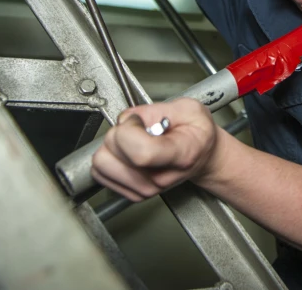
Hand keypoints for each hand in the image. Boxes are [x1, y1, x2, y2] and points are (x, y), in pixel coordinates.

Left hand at [91, 98, 219, 200]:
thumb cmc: (197, 134)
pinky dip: (110, 157)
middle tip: (139, 130)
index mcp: (180, 155)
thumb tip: (126, 119)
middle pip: (111, 156)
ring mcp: (144, 190)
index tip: (138, 120)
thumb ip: (154, 110)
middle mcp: (159, 178)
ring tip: (134, 141)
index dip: (129, 128)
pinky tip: (129, 152)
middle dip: (119, 133)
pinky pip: (99, 172)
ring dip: (112, 147)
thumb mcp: (188, 108)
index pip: (140, 153)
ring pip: (100, 164)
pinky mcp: (130, 193)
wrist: (202, 156)